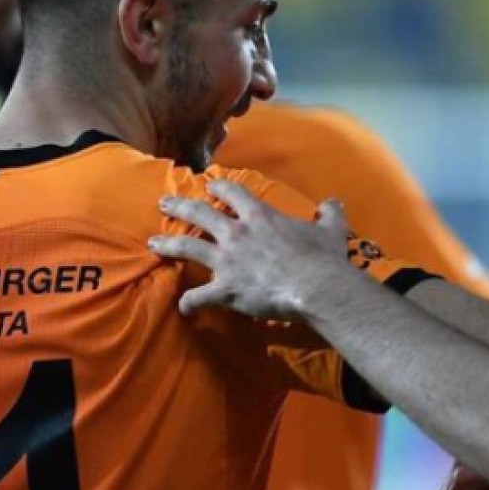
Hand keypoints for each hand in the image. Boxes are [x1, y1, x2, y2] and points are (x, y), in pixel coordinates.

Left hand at [150, 180, 353, 318]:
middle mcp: (237, 233)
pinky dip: (189, 302)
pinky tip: (183, 307)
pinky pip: (199, 295)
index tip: (209, 182)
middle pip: (200, 214)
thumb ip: (329, 215)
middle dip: (180, 207)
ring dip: (168, 245)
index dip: (219, 185)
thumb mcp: (330, 230)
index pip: (232, 192)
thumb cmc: (322, 257)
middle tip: (164, 203)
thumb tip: (335, 202)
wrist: (315, 286)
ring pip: (188, 248)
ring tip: (153, 243)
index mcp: (260, 216)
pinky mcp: (225, 289)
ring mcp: (227, 261)